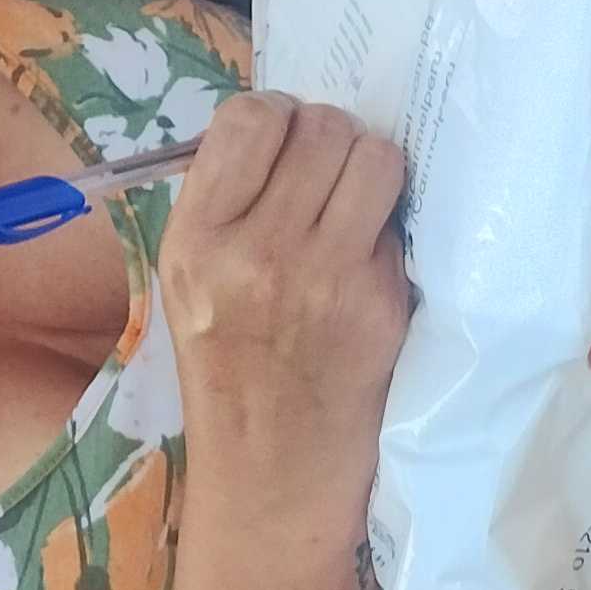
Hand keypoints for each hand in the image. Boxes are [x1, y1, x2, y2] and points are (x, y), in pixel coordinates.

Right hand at [154, 91, 409, 499]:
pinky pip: (400, 221)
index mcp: (196, 240)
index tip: (287, 143)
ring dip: (372, 169)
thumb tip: (289, 127)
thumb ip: (228, 204)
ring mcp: (326, 276)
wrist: (271, 473)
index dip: (280, 116)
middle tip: (329, 175)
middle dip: (333, 139)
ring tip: (357, 204)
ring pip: (376, 158)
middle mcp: (257, 250)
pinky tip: (370, 262)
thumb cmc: (229, 370)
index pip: (250, 118)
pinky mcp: (381, 301)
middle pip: (323, 128)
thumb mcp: (189, 284)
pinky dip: (390, 228)